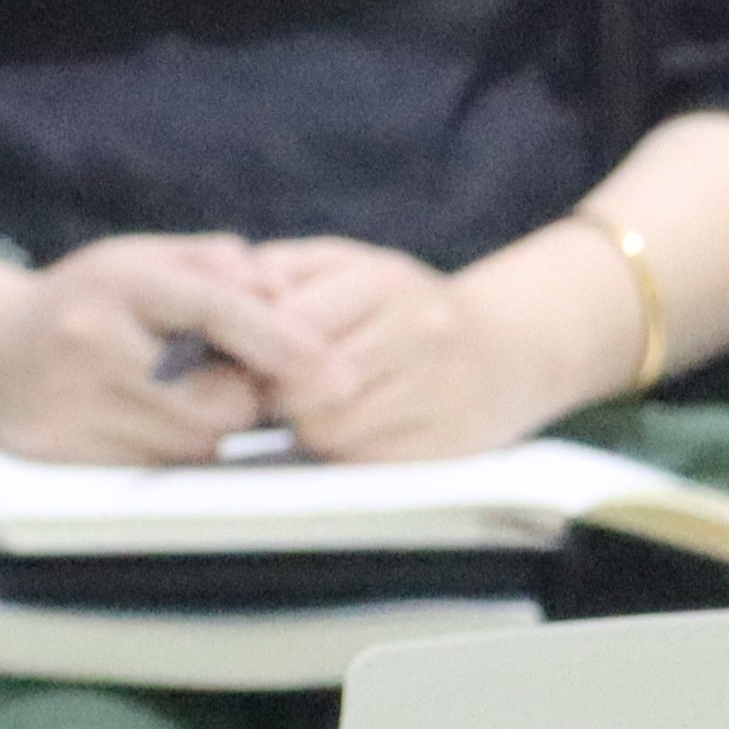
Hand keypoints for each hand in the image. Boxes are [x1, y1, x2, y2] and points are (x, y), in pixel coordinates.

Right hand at [0, 232, 321, 464]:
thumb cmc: (79, 301)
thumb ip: (211, 262)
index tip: (338, 373)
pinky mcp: (66, 457)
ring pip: (193, 444)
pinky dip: (169, 451)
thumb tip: (277, 287)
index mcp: (116, 285)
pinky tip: (140, 422)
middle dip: (241, 396)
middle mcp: (92, 347)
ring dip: (206, 427)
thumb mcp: (136, 259)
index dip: (284, 343)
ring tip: (170, 395)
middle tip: (221, 376)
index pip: (216, 312)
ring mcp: (74, 407)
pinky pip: (157, 470)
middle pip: (218, 400)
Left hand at [239, 232, 614, 459]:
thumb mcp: (341, 267)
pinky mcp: (447, 444)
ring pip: (326, 429)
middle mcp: (420, 332)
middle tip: (273, 387)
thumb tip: (219, 299)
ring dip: (304, 425)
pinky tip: (355, 428)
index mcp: (384, 282)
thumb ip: (274, 272)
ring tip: (316, 405)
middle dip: (273, 391)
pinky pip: (360, 461)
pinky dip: (343, 451)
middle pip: (301, 384)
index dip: (254, 347)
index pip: (290, 325)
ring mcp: (440, 390)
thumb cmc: (396, 307)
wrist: (509, 350)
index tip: (244, 353)